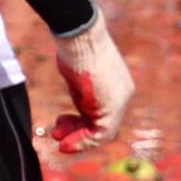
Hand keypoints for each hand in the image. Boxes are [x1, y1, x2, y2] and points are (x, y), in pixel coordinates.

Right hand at [49, 9, 133, 151]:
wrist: (81, 38)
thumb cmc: (76, 49)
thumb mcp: (78, 74)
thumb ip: (81, 91)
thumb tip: (77, 98)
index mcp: (116, 84)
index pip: (101, 110)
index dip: (81, 121)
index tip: (63, 122)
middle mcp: (122, 94)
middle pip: (101, 122)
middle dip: (78, 131)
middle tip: (59, 135)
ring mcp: (119, 101)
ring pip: (100, 131)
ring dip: (77, 138)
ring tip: (59, 139)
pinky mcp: (113, 108)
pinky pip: (100, 133)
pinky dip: (82, 141)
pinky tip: (66, 142)